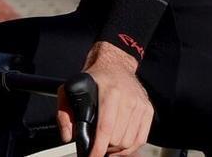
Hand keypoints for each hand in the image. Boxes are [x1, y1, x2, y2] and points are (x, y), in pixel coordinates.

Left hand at [59, 42, 151, 156]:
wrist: (116, 64)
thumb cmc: (94, 78)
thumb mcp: (71, 90)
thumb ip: (64, 113)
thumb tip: (68, 136)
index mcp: (110, 92)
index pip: (106, 128)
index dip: (98, 148)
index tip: (92, 156)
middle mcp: (128, 98)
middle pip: (117, 138)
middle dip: (105, 147)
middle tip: (97, 145)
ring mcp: (140, 104)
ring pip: (129, 142)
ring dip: (116, 149)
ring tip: (107, 144)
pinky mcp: (147, 110)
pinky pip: (141, 138)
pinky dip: (129, 148)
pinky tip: (119, 146)